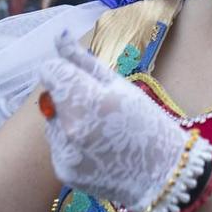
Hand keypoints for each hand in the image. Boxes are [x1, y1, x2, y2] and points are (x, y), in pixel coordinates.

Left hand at [39, 31, 200, 211]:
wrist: (161, 175)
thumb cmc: (146, 124)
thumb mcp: (120, 86)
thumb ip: (84, 61)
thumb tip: (59, 35)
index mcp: (88, 99)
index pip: (51, 71)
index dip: (64, 71)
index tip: (81, 79)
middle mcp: (71, 128)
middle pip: (51, 98)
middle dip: (69, 99)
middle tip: (100, 111)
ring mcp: (66, 153)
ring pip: (53, 124)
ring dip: (69, 122)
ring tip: (101, 133)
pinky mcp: (64, 172)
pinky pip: (59, 147)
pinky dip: (73, 146)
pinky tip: (98, 152)